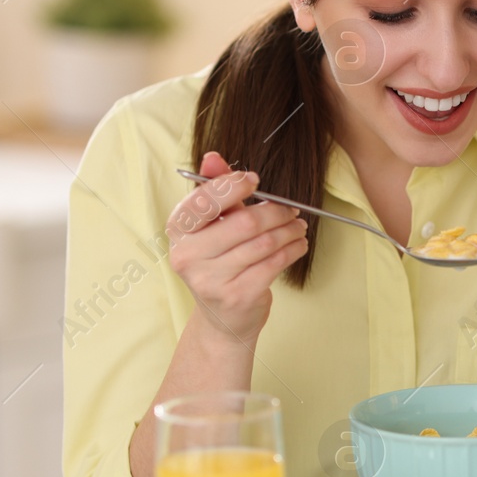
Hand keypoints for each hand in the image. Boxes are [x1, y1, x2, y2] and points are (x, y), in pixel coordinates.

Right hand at [165, 151, 307, 342]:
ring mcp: (211, 279)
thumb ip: (214, 191)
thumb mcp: (212, 227)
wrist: (223, 319)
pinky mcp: (237, 296)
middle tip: (290, 209)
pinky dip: (292, 250)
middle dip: (275, 211)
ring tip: (298, 226)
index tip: (255, 180)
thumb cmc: (219, 264)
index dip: (232, 186)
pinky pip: (274, 263)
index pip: (204, 201)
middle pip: (243, 222)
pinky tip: (298, 244)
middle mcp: (187, 256)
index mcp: (178, 232)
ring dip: (289, 230)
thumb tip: (212, 156)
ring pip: (264, 243)